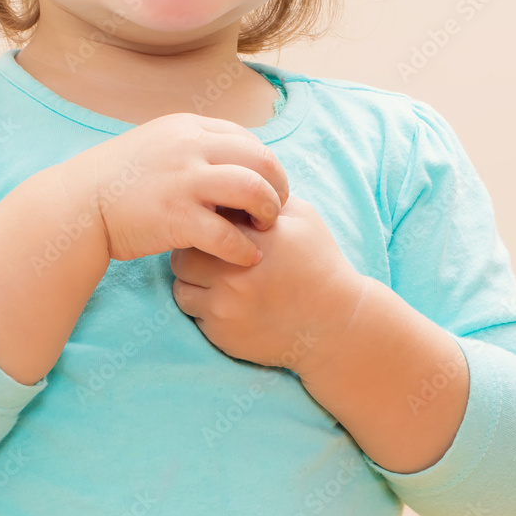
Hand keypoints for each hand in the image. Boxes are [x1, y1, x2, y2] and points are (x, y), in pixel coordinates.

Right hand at [65, 113, 288, 266]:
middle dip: (278, 185)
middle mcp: (190, 147)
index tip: (266, 186)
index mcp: (188, 127)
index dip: (264, 165)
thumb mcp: (157, 144)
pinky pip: (228, 235)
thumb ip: (192, 146)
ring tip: (265, 228)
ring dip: (268, 211)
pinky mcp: (177, 218)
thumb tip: (229, 156)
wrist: (77, 204)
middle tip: (276, 209)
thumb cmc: (117, 179)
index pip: (247, 139)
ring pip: (253, 189)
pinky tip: (246, 258)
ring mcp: (184, 181)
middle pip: (260, 159)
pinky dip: (245, 249)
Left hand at [169, 194, 366, 374]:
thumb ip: (263, 197)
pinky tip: (225, 300)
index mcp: (254, 238)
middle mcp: (235, 271)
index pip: (206, 217)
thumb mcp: (301, 217)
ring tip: (217, 277)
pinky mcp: (220, 332)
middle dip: (195, 249)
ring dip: (193, 278)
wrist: (335, 324)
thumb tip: (227, 183)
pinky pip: (189, 310)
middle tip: (211, 252)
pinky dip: (201, 304)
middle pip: (184, 251)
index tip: (217, 223)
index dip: (208, 218)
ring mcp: (225, 305)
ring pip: (180, 282)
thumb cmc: (318, 264)